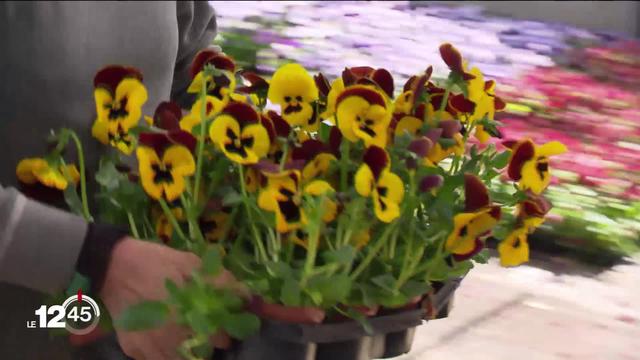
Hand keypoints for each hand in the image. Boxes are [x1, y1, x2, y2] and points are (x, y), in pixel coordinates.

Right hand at [99, 237, 232, 359]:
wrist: (113, 267)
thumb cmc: (156, 263)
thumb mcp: (191, 263)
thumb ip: (221, 281)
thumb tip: (246, 297)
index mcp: (188, 314)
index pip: (220, 338)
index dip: (226, 331)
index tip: (226, 325)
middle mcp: (170, 336)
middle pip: (201, 353)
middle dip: (208, 342)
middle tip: (206, 329)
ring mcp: (151, 346)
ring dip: (189, 350)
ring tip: (185, 333)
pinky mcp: (135, 350)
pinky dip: (167, 353)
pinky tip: (167, 338)